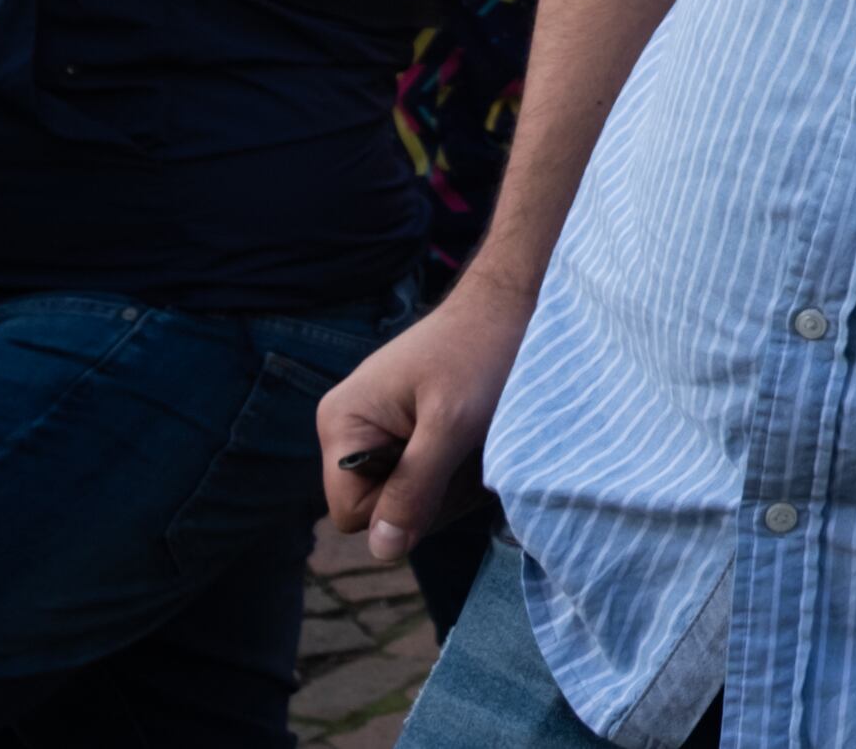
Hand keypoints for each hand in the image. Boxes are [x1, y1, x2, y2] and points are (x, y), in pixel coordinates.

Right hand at [319, 280, 530, 559]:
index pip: (354, 514)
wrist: (513, 304)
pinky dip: (455, 467)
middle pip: (380, 510)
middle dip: (432, 494)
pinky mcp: (405, 429)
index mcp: (342, 425)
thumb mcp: (452, 424)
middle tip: (472, 450)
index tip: (449, 469)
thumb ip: (415, 486)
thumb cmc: (482, 353)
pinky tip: (476, 439)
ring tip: (477, 438)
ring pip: (407, 497)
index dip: (404, 507)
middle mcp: (348, 430)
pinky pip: (423, 475)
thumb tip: (381, 550)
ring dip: (450, 482)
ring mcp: (376, 430)